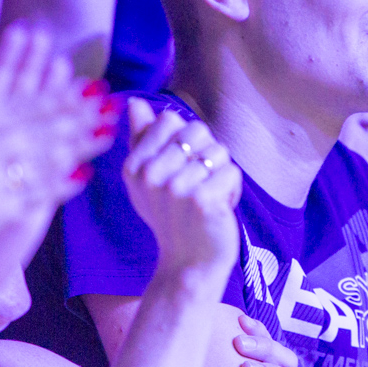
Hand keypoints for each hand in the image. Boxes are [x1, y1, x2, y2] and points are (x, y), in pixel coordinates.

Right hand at [0, 22, 108, 260]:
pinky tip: (81, 175)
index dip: (50, 94)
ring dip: (76, 146)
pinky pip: (27, 198)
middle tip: (107, 101)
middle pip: (35, 130)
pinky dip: (56, 186)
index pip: (12, 106)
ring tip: (107, 132)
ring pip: (39, 162)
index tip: (79, 82)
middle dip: (74, 115)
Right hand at [121, 98, 241, 287]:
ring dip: (221, 176)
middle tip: (198, 184)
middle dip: (208, 154)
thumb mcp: (148, 180)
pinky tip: (219, 209)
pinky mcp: (202, 201)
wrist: (187, 263)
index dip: (186, 140)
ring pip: (219, 153)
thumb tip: (136, 103)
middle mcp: (150, 175)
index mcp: (134, 166)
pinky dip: (233, 190)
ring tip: (208, 199)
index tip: (180, 168)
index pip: (170, 119)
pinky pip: (232, 172)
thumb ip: (143, 139)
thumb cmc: (171, 217)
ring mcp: (176, 188)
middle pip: (198, 131)